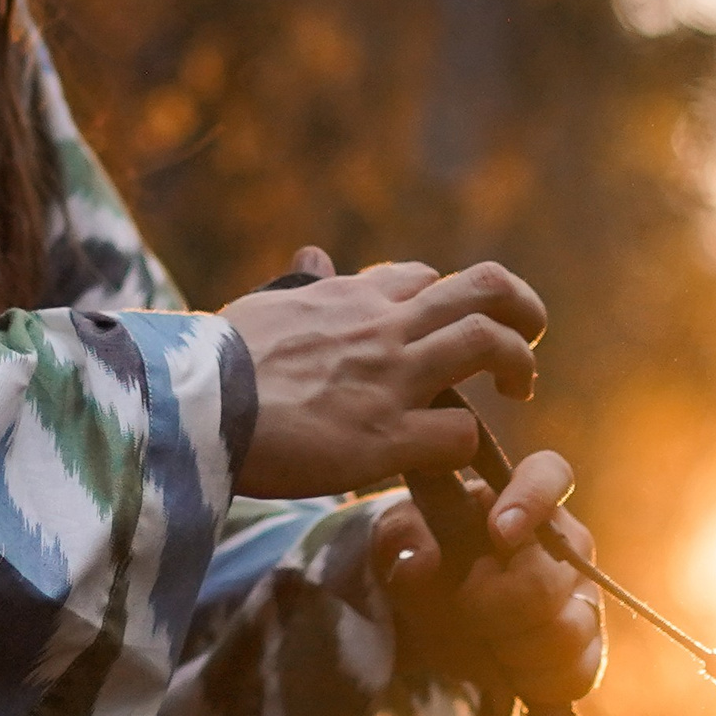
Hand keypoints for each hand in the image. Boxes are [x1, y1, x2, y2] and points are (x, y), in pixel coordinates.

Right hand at [222, 247, 548, 498]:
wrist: (187, 403)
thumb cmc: (210, 364)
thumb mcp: (261, 307)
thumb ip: (298, 287)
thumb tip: (314, 255)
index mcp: (348, 298)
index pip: (425, 279)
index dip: (450, 301)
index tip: (449, 329)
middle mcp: (381, 328)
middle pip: (485, 289)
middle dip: (521, 309)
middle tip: (528, 338)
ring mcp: (389, 379)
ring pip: (490, 345)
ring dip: (518, 366)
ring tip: (520, 390)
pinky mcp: (386, 436)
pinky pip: (461, 434)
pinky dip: (466, 447)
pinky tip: (453, 460)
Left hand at [373, 450, 604, 705]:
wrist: (431, 616)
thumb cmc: (422, 561)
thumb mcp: (396, 541)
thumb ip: (403, 539)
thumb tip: (420, 561)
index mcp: (522, 498)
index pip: (550, 474)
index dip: (532, 500)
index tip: (497, 532)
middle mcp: (566, 543)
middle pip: (545, 582)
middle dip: (491, 609)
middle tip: (461, 609)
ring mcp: (583, 598)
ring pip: (565, 633)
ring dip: (510, 649)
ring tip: (484, 641)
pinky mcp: (587, 649)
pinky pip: (576, 674)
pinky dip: (534, 682)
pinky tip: (510, 672)